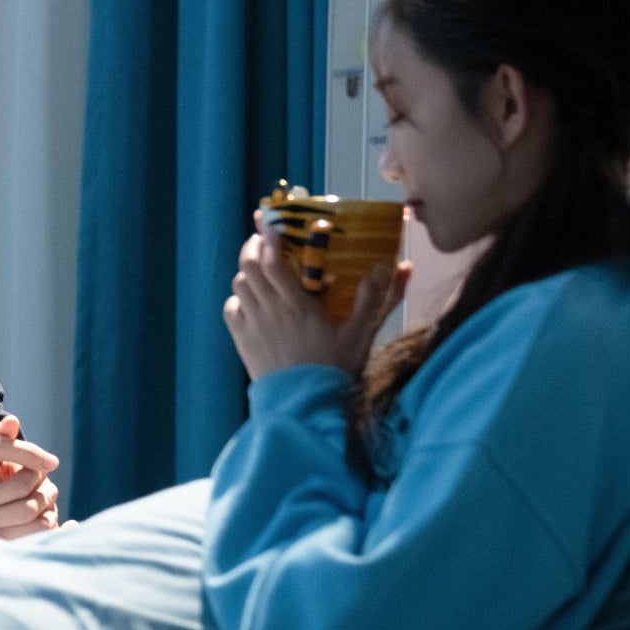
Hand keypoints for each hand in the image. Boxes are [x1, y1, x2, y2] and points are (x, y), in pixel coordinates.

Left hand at [221, 211, 409, 381]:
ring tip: (260, 269)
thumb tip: (398, 267)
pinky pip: (231, 309)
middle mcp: (270, 310)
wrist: (303, 407)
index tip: (271, 222)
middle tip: (264, 241)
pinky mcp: (242, 341)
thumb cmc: (334, 370)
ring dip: (247, 272)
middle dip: (253, 247)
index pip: (273, 261)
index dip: (269, 237)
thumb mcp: (359, 334)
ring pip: (239, 284)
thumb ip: (374, 299)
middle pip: (248, 266)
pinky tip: (251, 301)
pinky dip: (238, 299)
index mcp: (297, 305)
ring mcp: (253, 325)